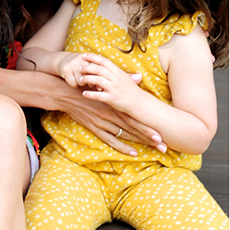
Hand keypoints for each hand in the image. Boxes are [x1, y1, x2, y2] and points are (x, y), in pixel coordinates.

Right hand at [47, 75, 163, 155]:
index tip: (162, 134)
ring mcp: (102, 123)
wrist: (64, 93)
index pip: (134, 118)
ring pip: (125, 135)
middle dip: (150, 138)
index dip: (148, 127)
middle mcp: (110, 115)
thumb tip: (139, 76)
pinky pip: (110, 140)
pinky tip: (133, 153)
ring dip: (140, 143)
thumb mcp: (103, 84)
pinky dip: (122, 147)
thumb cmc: (85, 87)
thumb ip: (121, 82)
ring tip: (155, 149)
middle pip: (134, 129)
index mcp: (114, 105)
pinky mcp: (94, 127)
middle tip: (165, 146)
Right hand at [57, 52, 98, 87]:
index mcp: (89, 57)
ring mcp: (72, 64)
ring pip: (81, 81)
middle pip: (90, 77)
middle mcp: (81, 59)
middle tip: (88, 80)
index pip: (98, 70)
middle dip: (90, 81)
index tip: (97, 80)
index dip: (98, 77)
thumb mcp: (91, 65)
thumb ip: (98, 74)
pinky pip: (74, 83)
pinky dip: (74, 84)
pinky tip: (73, 80)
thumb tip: (101, 89)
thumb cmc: (82, 66)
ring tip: (80, 79)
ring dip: (82, 83)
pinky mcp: (65, 70)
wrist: (64, 59)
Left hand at [79, 54, 142, 111]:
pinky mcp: (112, 98)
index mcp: (117, 72)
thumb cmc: (129, 89)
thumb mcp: (122, 76)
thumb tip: (100, 57)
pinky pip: (99, 96)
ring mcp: (114, 88)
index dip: (93, 57)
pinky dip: (90, 94)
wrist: (140, 102)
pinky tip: (84, 94)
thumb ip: (111, 68)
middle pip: (99, 70)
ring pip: (98, 81)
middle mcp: (116, 79)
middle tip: (79, 69)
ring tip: (80, 80)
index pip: (104, 61)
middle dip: (87, 68)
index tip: (84, 55)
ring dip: (87, 79)